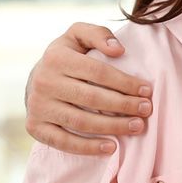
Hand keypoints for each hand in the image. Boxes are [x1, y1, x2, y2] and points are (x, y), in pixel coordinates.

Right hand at [25, 23, 153, 155]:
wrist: (35, 80)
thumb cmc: (67, 56)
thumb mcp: (78, 36)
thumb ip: (98, 35)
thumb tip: (118, 50)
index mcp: (56, 57)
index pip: (98, 72)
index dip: (125, 82)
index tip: (147, 90)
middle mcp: (44, 81)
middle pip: (92, 98)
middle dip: (124, 105)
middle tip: (146, 110)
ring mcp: (38, 106)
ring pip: (81, 121)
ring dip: (113, 127)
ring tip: (136, 127)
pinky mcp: (34, 127)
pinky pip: (64, 142)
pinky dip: (88, 147)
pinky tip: (111, 147)